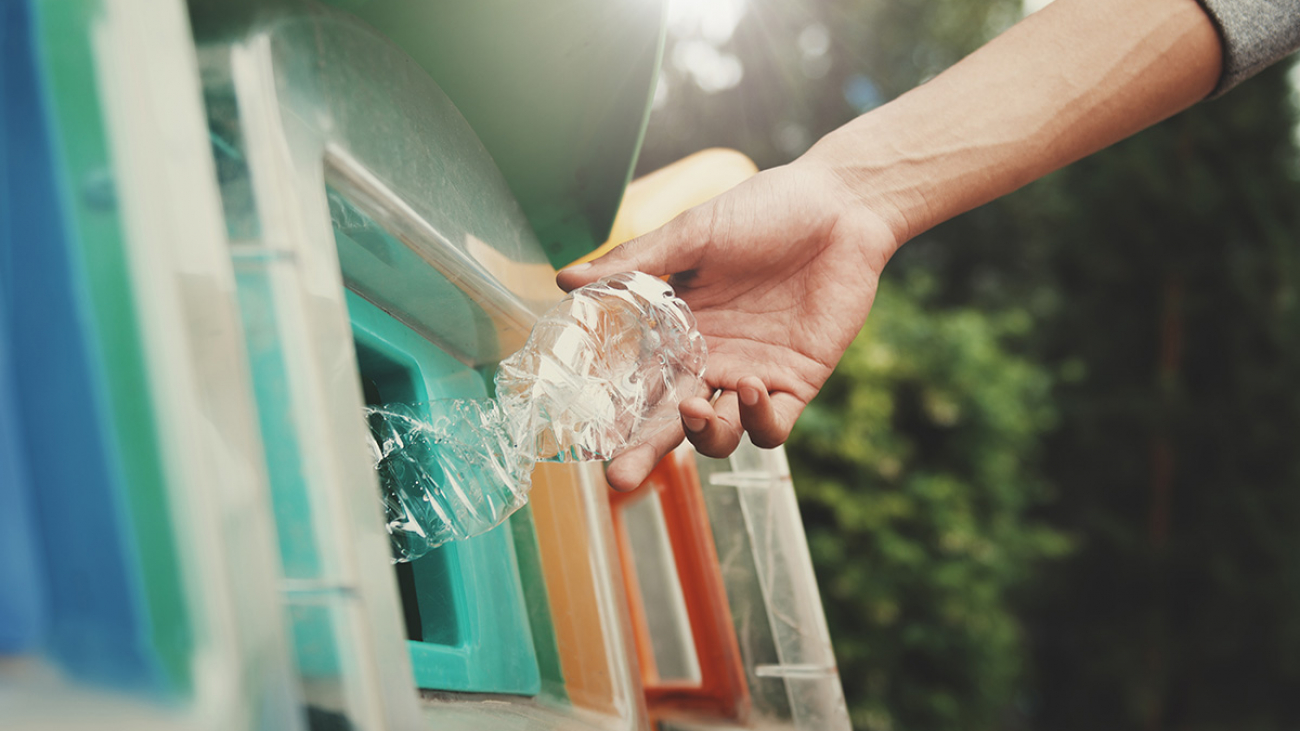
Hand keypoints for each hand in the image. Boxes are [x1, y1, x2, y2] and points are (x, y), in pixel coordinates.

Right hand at [556, 161, 900, 489]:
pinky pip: (772, 425)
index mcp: (677, 330)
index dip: (611, 410)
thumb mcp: (691, 234)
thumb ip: (635, 263)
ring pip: (717, 435)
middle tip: (619, 477)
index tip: (584, 433)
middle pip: (668, 423)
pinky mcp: (796, 383)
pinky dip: (757, 419)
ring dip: (701, 434)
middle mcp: (709, 361)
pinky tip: (748, 387)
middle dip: (641, 453)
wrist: (840, 206)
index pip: (635, 381)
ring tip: (692, 408)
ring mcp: (751, 376)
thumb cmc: (764, 211)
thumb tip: (564, 280)